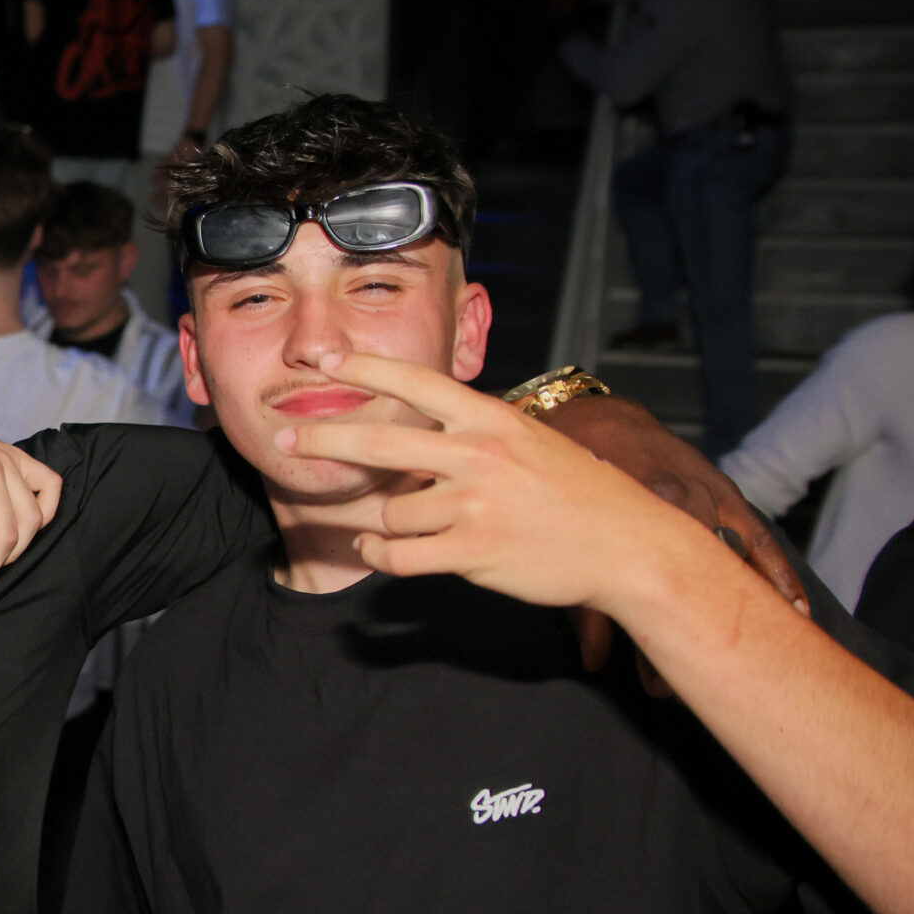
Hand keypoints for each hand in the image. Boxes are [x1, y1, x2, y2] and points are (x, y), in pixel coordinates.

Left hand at [287, 353, 751, 618]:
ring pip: (390, 510)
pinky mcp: (473, 549)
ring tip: (378, 526)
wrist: (628, 545)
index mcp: (491, 418)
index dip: (363, 368)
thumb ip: (477, 434)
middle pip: (378, 440)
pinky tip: (375, 548)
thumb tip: (426, 436)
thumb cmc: (580, 494)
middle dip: (322, 436)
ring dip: (376, 519)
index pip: (415, 382)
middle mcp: (478, 453)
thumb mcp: (531, 442)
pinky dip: (378, 553)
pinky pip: (399, 554)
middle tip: (285, 435)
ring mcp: (475, 502)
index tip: (323, 360)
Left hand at [541, 390, 805, 676]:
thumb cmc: (564, 477)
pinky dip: (776, 573)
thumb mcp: (556, 530)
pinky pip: (758, 537)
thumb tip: (594, 662)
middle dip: (683, 640)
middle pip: (683, 584)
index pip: (635, 590)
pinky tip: (794, 612)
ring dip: (734, 616)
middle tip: (677, 688)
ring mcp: (703, 496)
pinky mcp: (725, 492)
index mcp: (621, 510)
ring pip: (724, 566)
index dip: (645, 643)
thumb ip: (578, 598)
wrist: (595, 417)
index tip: (653, 685)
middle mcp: (671, 503)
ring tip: (745, 665)